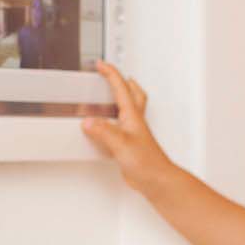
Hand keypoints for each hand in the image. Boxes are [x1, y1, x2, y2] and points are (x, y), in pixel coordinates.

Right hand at [82, 60, 175, 193]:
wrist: (156, 180)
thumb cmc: (147, 163)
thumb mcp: (121, 144)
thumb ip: (104, 132)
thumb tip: (88, 121)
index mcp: (132, 116)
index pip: (121, 88)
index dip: (110, 74)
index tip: (100, 64)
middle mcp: (134, 121)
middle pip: (132, 93)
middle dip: (121, 80)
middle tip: (109, 73)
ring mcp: (133, 131)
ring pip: (128, 107)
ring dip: (120, 97)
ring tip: (108, 93)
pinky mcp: (129, 143)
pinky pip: (120, 124)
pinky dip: (113, 119)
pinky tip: (106, 126)